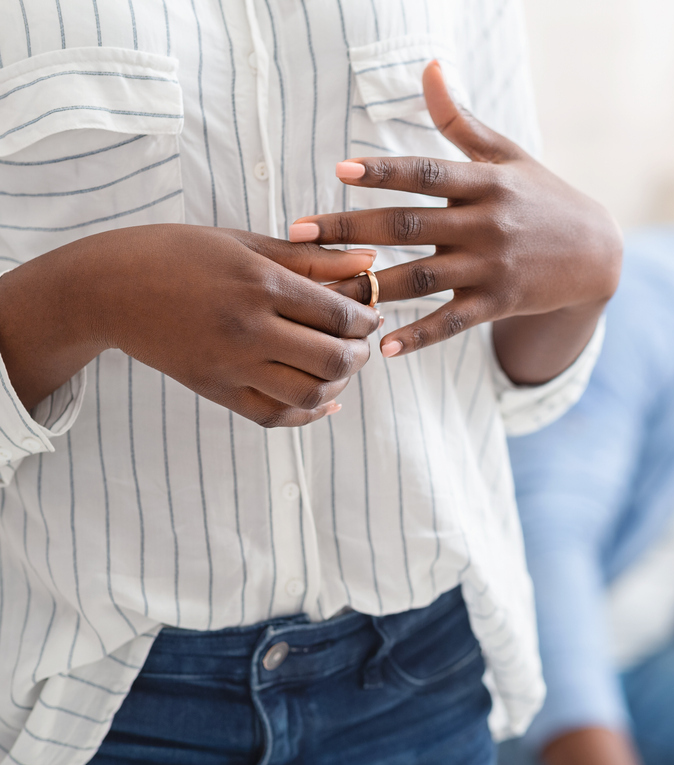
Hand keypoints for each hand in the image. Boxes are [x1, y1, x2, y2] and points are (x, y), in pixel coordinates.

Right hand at [0, 225, 379, 426]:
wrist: (107, 287)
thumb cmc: (179, 254)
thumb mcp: (245, 244)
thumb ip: (311, 258)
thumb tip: (370, 261)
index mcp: (261, 284)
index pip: (340, 315)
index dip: (366, 319)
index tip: (369, 314)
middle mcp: (249, 328)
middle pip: (333, 359)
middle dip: (360, 355)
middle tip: (360, 345)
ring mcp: (230, 365)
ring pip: (309, 394)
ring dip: (338, 386)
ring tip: (339, 368)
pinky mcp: (214, 390)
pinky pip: (275, 416)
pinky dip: (308, 414)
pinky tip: (323, 400)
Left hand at [287, 60, 620, 381]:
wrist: (596, 253)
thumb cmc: (542, 197)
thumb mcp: (507, 155)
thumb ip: (460, 119)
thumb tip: (429, 68)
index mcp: (484, 183)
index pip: (427, 174)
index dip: (385, 171)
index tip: (340, 170)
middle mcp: (486, 224)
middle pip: (409, 226)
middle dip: (351, 230)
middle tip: (299, 234)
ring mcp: (492, 267)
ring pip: (423, 278)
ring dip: (372, 287)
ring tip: (326, 294)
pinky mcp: (498, 303)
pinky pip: (452, 323)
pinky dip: (419, 336)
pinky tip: (385, 348)